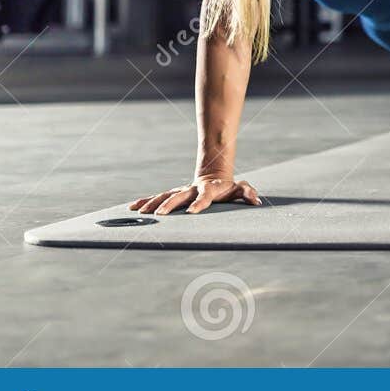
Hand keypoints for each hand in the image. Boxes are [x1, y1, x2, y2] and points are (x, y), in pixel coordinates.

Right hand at [130, 175, 262, 215]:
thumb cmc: (228, 187)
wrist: (214, 175)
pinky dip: (146, 201)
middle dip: (170, 205)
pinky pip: (158, 197)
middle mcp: (192, 189)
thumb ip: (248, 193)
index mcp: (209, 189)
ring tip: (141, 212)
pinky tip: (133, 207)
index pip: (205, 196)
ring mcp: (182, 191)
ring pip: (166, 196)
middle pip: (180, 196)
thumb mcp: (240, 188)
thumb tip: (256, 200)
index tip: (192, 212)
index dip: (199, 203)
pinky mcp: (174, 194)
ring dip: (154, 203)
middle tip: (161, 215)